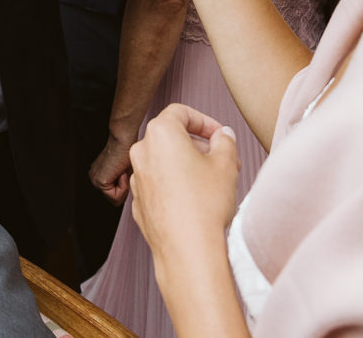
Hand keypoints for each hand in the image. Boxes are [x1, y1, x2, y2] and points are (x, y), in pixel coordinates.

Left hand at [90, 132, 134, 203]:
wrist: (124, 139)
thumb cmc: (128, 152)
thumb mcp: (125, 173)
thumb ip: (122, 184)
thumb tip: (130, 195)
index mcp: (98, 175)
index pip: (114, 195)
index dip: (124, 187)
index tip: (125, 172)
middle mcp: (94, 179)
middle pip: (114, 199)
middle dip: (124, 188)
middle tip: (124, 172)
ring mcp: (95, 181)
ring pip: (115, 200)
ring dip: (124, 187)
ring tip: (123, 171)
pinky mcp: (99, 182)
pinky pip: (116, 197)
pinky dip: (123, 187)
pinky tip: (121, 172)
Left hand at [129, 104, 240, 256]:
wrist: (188, 249)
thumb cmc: (205, 204)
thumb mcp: (226, 164)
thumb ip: (225, 141)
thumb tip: (223, 136)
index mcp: (160, 134)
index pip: (181, 113)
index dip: (205, 121)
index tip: (221, 136)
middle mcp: (141, 152)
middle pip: (172, 137)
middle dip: (199, 146)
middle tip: (224, 161)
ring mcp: (137, 179)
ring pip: (164, 162)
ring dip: (188, 166)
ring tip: (213, 183)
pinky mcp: (138, 203)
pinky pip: (159, 185)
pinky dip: (175, 185)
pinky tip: (196, 202)